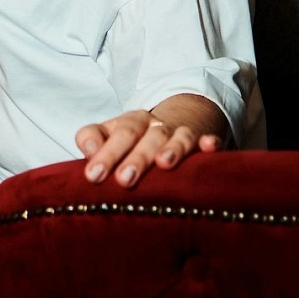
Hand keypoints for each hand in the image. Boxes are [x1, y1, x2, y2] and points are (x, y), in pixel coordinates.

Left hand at [75, 105, 222, 187]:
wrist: (177, 117)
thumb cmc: (135, 136)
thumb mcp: (111, 134)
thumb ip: (92, 139)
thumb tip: (88, 150)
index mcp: (131, 123)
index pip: (117, 134)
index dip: (105, 153)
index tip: (93, 175)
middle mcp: (155, 125)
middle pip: (144, 137)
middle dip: (135, 158)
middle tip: (124, 180)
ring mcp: (180, 132)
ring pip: (176, 137)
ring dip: (172, 148)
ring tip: (164, 164)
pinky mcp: (203, 139)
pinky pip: (208, 139)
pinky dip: (209, 143)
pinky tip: (210, 147)